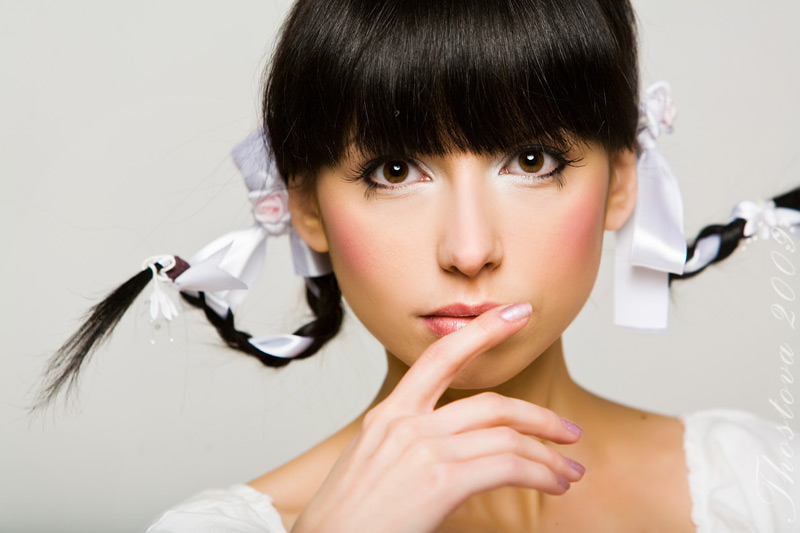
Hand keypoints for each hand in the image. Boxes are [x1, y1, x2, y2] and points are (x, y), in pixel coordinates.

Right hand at [291, 302, 584, 532]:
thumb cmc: (349, 518)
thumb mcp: (372, 465)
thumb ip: (410, 447)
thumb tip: (455, 456)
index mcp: (388, 415)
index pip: (441, 356)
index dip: (482, 330)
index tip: (513, 314)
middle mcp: (406, 423)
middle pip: (491, 402)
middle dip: (539, 416)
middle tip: (567, 430)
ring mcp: (423, 448)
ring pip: (506, 433)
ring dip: (547, 453)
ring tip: (568, 470)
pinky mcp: (440, 479)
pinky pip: (508, 465)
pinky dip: (540, 473)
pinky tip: (553, 485)